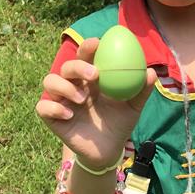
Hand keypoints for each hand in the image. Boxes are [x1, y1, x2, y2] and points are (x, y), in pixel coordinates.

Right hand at [36, 37, 156, 168]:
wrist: (109, 150)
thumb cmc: (119, 123)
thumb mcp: (133, 107)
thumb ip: (141, 91)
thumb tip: (151, 73)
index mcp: (90, 78)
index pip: (85, 57)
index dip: (87, 47)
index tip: (97, 43)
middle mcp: (73, 85)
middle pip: (66, 67)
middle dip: (77, 66)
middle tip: (94, 74)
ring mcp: (61, 100)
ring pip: (50, 82)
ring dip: (64, 86)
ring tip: (82, 99)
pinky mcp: (52, 118)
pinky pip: (43, 107)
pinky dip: (53, 108)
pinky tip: (69, 114)